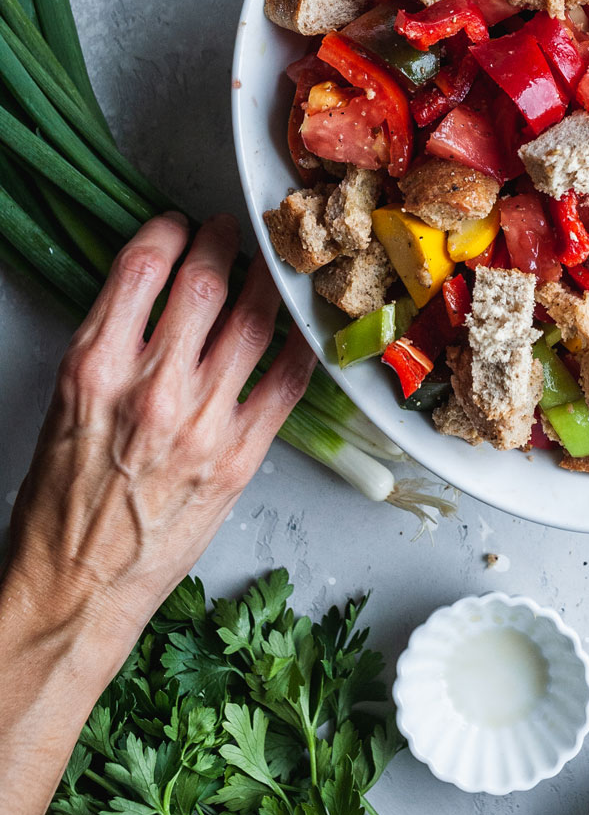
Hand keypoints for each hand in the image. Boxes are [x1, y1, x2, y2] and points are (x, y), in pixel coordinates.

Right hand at [2, 210, 315, 662]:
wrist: (76, 589)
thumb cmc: (60, 505)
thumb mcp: (65, 406)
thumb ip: (110, 347)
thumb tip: (153, 296)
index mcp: (95, 368)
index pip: (141, 267)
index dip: (167, 232)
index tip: (178, 226)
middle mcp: (152, 387)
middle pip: (205, 283)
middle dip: (223, 244)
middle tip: (229, 234)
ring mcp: (203, 422)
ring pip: (255, 321)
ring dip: (266, 282)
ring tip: (267, 268)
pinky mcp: (240, 457)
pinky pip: (288, 381)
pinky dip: (300, 344)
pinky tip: (302, 325)